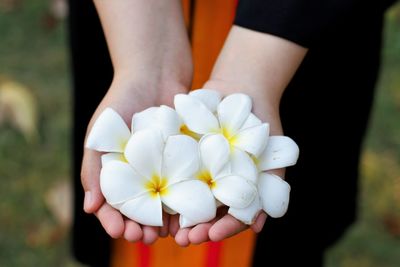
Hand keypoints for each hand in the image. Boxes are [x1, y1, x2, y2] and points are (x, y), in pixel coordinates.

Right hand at [81, 76, 188, 243]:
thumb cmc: (122, 100)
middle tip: (144, 238)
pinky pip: (186, 184)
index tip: (120, 231)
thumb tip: (89, 209)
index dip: (114, 220)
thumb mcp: (101, 134)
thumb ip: (93, 169)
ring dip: (164, 221)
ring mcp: (164, 166)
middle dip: (140, 226)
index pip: (113, 204)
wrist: (155, 71)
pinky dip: (186, 201)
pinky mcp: (186, 158)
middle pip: (140, 208)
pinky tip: (188, 213)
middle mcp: (141, 172)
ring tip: (167, 233)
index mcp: (117, 170)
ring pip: (164, 202)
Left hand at [168, 25, 305, 245]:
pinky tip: (157, 198)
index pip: (229, 219)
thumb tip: (259, 226)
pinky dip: (165, 188)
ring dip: (177, 216)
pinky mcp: (183, 155)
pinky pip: (172, 175)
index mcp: (238, 191)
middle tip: (185, 240)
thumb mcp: (273, 158)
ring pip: (186, 199)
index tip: (211, 235)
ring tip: (167, 229)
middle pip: (206, 214)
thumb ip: (271, 190)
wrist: (243, 89)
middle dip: (196, 229)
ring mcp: (199, 170)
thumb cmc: (263, 125)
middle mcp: (218, 185)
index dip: (221, 229)